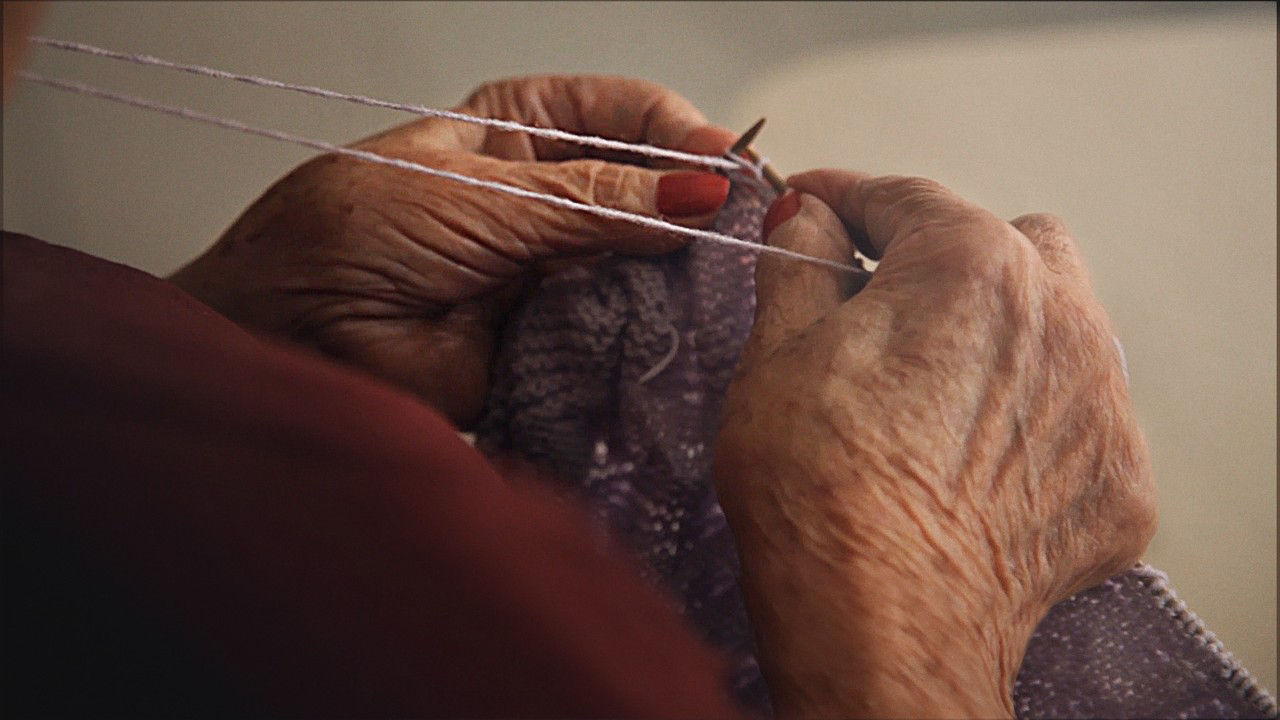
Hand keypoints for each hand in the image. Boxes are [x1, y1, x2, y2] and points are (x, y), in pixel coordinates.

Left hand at [170, 76, 735, 425]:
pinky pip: (623, 327)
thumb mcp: (482, 196)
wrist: (293, 336)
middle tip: (739, 223)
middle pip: (647, 187)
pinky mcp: (556, 338)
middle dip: (692, 202)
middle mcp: (547, 195)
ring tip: (727, 274)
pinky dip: (656, 327)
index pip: (624, 113)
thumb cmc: (351, 236)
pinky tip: (689, 323)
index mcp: (521, 129)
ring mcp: (556, 267)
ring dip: (683, 268)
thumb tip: (695, 197)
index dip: (678, 132)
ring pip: (644, 260)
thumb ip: (593, 203)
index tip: (723, 162)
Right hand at [713, 172, 1156, 717]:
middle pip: (1003, 247)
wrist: (883, 621)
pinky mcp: (1116, 475)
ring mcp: (1102, 397)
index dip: (842, 197)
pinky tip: (968, 464)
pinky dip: (1024, 422)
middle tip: (876, 308)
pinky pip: (1072, 414)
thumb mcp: (778, 349)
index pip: (903, 198)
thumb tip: (808, 219)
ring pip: (1053, 327)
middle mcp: (1062, 313)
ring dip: (994, 337)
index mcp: (972, 262)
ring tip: (927, 397)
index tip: (813, 207)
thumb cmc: (821, 484)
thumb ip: (800, 261)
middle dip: (941, 261)